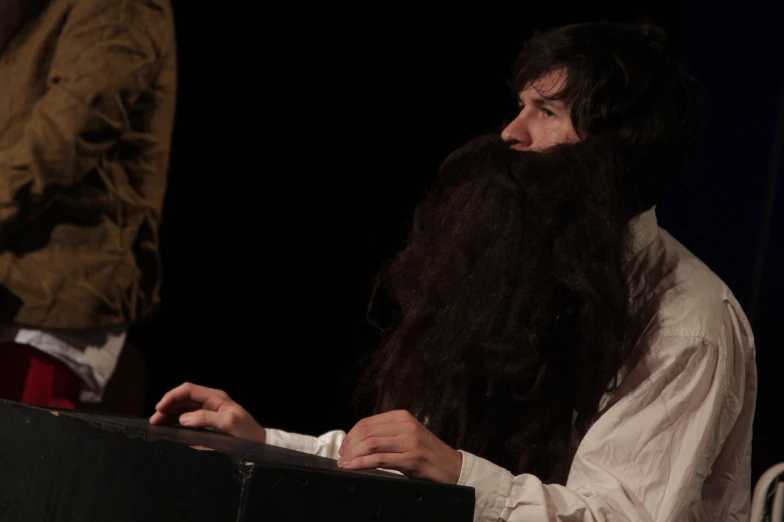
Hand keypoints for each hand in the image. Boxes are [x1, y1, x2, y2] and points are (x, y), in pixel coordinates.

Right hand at [149, 382, 265, 442]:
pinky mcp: (207, 423)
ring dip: (169, 414)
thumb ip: (206, 418)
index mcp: (215, 397)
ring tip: (158, 424)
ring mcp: (208, 412)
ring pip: (183, 408)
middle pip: (183, 398)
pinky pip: (188, 419)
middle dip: (167, 406)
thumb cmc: (247, 432)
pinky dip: (176, 421)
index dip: (172, 396)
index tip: (160, 408)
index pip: (188, 390)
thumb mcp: (229, 423)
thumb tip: (183, 418)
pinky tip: (169, 427)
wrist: (258, 443)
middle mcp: (210, 402)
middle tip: (154, 420)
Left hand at [337, 410, 462, 483]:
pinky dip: (362, 463)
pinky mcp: (411, 458)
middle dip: (349, 446)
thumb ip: (387, 434)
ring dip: (353, 455)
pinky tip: (353, 467)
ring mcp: (409, 441)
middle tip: (342, 457)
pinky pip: (380, 459)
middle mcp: (405, 425)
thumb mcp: (407, 435)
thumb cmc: (428, 453)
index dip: (350, 435)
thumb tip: (357, 440)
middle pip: (366, 432)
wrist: (452, 467)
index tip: (344, 447)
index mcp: (402, 416)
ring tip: (345, 463)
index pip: (367, 422)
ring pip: (371, 444)